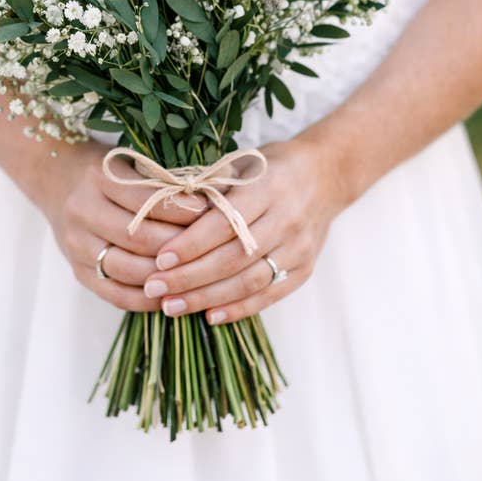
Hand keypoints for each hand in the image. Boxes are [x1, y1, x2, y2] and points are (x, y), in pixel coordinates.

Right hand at [42, 140, 208, 311]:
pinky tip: (172, 295)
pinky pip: (116, 294)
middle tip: (212, 250)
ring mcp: (77, 246)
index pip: (149, 200)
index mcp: (99, 179)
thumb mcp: (130, 165)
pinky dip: (147, 299)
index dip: (183, 210)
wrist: (58, 181)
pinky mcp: (78, 272)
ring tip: (197, 275)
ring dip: (166, 276)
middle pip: (140, 238)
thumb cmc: (108, 172)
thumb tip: (214, 198)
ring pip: (128, 270)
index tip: (213, 213)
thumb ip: (163, 182)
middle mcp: (83, 212)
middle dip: (180, 247)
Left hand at [140, 135, 349, 324]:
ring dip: (207, 297)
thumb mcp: (243, 164)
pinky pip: (270, 294)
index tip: (159, 259)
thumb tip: (161, 212)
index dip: (190, 244)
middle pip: (233, 257)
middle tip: (154, 287)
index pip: (223, 223)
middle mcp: (286, 219)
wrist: (327, 174)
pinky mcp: (305, 268)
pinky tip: (210, 316)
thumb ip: (211, 188)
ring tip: (171, 306)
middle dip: (189, 277)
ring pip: (249, 281)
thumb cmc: (273, 166)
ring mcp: (299, 247)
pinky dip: (239, 308)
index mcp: (267, 187)